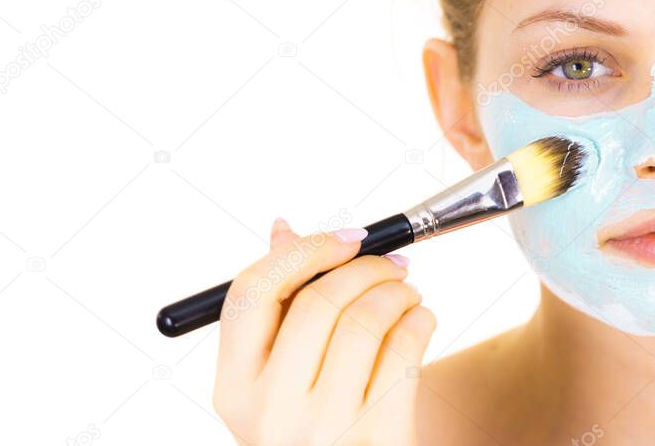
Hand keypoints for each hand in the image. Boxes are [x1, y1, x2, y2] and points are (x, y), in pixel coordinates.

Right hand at [213, 218, 434, 445]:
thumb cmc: (317, 425)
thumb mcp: (281, 380)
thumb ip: (280, 308)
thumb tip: (283, 231)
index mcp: (235, 389)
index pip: (251, 293)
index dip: (303, 251)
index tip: (346, 238)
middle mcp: (271, 412)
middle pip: (317, 302)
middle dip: (365, 267)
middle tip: (392, 263)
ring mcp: (324, 429)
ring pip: (366, 322)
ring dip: (397, 291)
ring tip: (407, 292)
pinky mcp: (378, 437)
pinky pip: (404, 353)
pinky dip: (419, 321)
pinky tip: (419, 319)